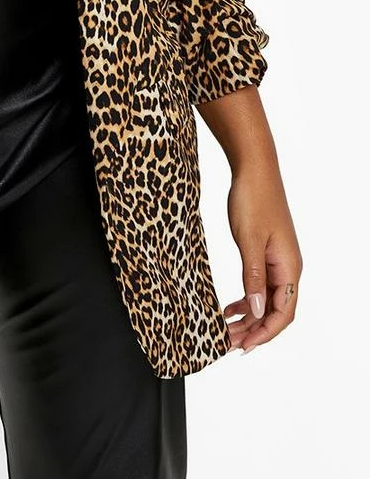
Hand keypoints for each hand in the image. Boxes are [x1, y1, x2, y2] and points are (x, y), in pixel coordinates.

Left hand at [223, 159, 301, 355]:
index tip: (243, 346)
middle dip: (254, 330)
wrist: (254, 169)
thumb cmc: (254, 199)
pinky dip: (246, 298)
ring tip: (226, 330)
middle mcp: (288, 267)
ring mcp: (278, 260)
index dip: (264, 333)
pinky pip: (259, 284)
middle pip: (275, 311)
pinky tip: (229, 307)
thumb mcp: (249, 240)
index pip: (282, 313)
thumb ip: (252, 276)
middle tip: (228, 343)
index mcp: (289, 267)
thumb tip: (255, 310)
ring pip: (266, 299)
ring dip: (248, 316)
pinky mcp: (266, 252)